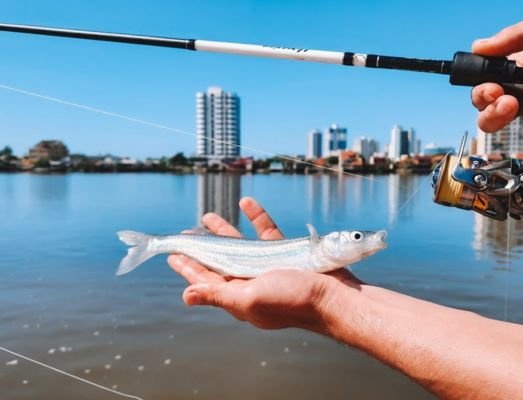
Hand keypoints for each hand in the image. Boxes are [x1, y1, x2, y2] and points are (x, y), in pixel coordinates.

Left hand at [167, 197, 361, 331]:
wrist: (335, 297)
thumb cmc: (292, 301)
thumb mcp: (249, 299)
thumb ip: (217, 295)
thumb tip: (186, 296)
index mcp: (240, 295)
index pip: (207, 280)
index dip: (189, 268)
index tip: (173, 255)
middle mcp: (252, 282)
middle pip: (220, 261)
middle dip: (202, 248)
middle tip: (185, 233)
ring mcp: (270, 267)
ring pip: (241, 244)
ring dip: (224, 230)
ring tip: (207, 216)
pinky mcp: (287, 253)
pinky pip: (267, 231)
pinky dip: (257, 216)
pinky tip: (247, 202)